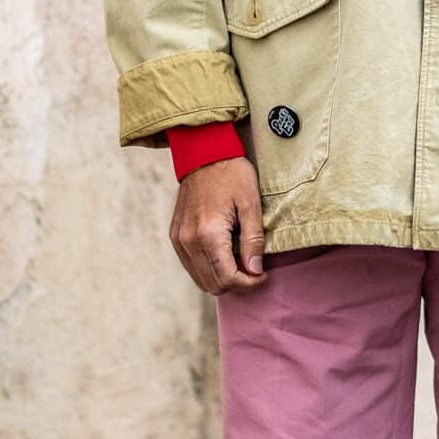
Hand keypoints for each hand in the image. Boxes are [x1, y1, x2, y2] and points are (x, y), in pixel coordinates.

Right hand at [169, 155, 266, 293]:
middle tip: (253, 268)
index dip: (249, 283)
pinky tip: (224, 254)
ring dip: (222, 278)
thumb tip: (255, 270)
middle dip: (237, 283)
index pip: (227, 278)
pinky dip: (209, 269)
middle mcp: (188, 241)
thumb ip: (253, 240)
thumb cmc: (231, 174)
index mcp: (208, 234)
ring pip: (200, 280)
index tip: (262, 274)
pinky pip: (191, 266)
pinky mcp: (175, 236)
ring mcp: (179, 240)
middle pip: (212, 284)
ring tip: (240, 261)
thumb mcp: (251, 203)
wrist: (203, 154)